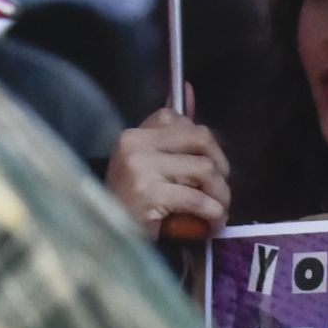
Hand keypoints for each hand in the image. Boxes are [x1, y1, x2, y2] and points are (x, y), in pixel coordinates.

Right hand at [104, 88, 231, 240]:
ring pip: (204, 169)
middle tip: (221, 188)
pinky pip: (197, 198)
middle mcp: (134, 145)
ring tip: (219, 209)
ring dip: (221, 193)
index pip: (179, 119)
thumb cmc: (130, 204)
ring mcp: (140, 169)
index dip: (203, 142)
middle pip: (199, 139)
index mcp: (134, 134)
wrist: (107, 240)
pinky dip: (213, 212)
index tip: (209, 165)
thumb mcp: (147, 163)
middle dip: (220, 165)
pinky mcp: (149, 195)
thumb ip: (170, 129)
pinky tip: (213, 222)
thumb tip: (187, 88)